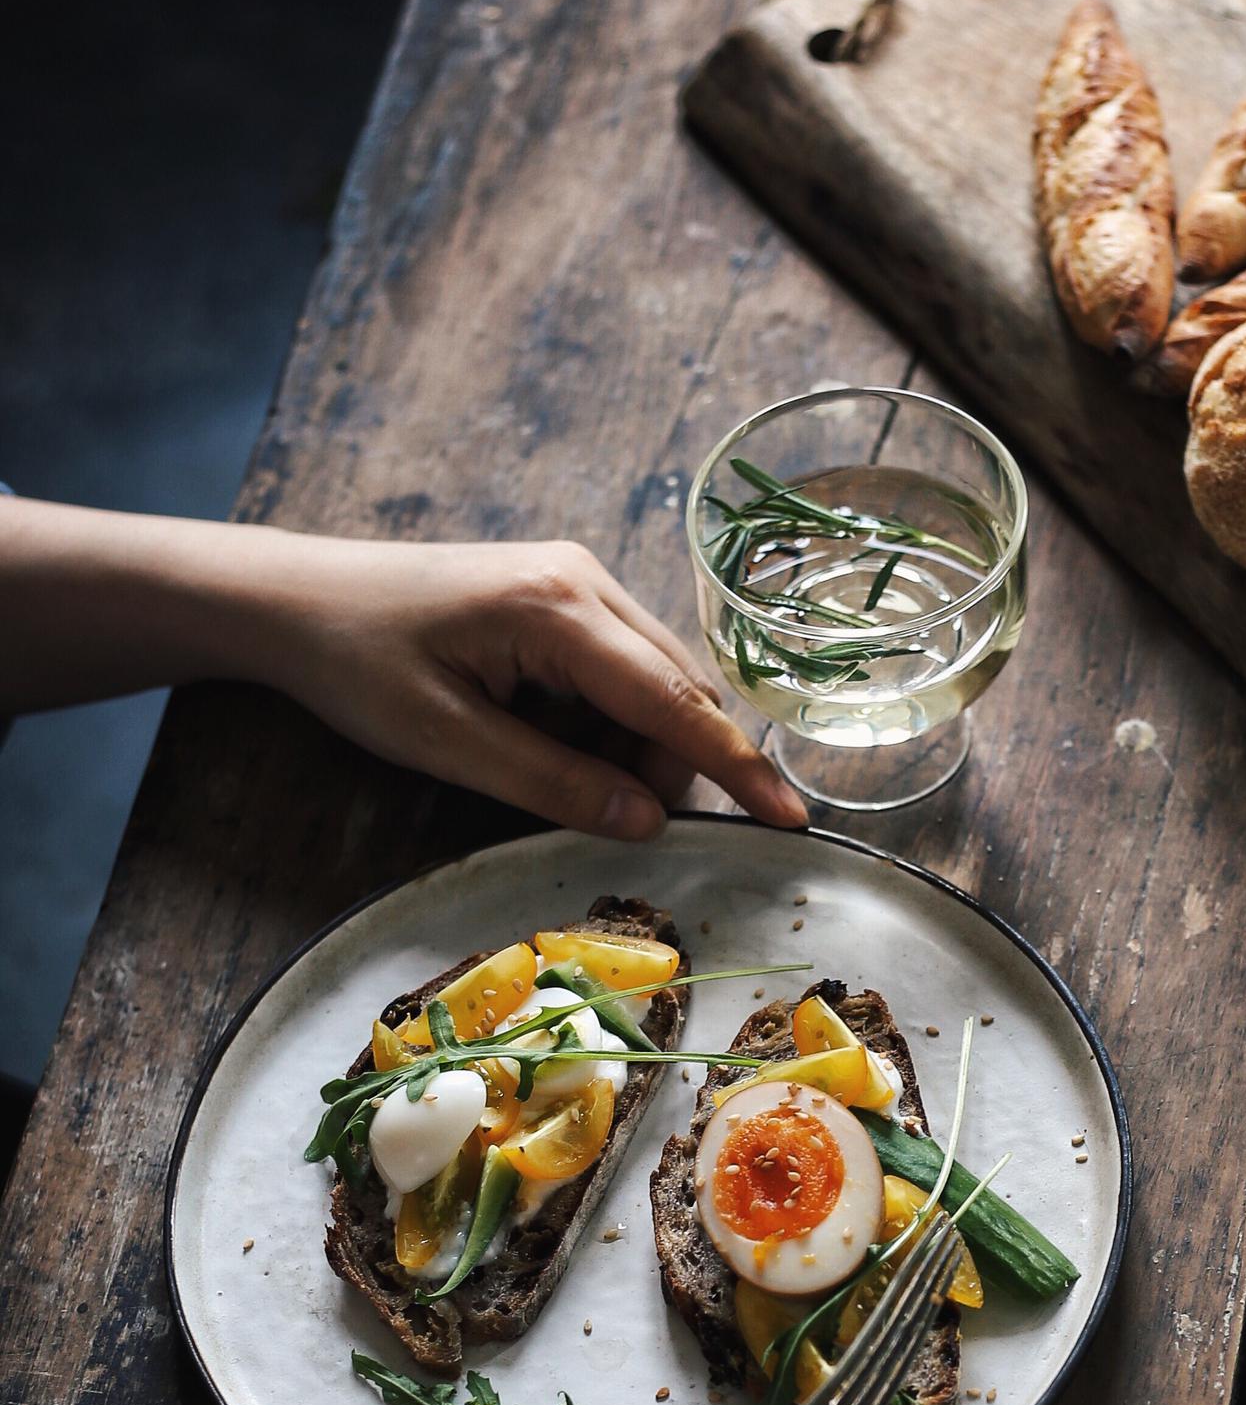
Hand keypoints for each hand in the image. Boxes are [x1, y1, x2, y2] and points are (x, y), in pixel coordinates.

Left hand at [255, 534, 806, 834]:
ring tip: (542, 770)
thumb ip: (551, 783)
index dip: (737, 766)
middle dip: (665, 768)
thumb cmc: (357, 664)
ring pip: (654, 687)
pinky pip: (619, 675)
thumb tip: (646, 822)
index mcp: (559, 609)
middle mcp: (586, 583)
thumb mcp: (447, 741)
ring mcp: (579, 584)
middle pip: (678, 693)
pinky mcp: (565, 599)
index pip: (675, 702)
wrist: (295, 599)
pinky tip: (541, 740)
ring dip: (628, 749)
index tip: (791, 819)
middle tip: (611, 819)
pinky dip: (603, 726)